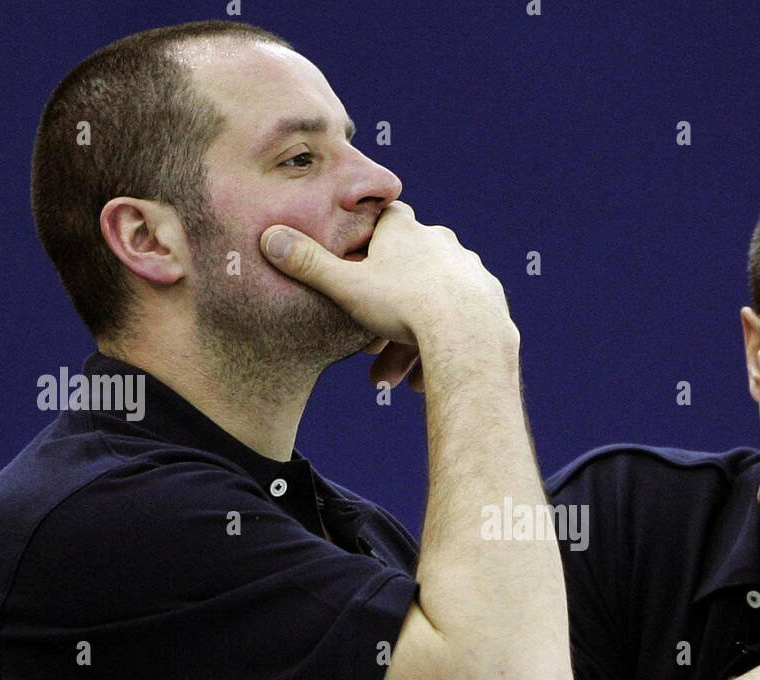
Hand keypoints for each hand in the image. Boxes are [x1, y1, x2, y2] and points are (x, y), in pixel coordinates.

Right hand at [260, 201, 513, 357]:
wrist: (469, 336)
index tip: (356, 265)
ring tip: (392, 379)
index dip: (367, 241)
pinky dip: (439, 349)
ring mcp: (470, 271)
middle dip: (383, 313)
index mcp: (406, 230)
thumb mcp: (345, 286)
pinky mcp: (491, 302)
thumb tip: (268, 237)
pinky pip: (459, 325)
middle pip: (405, 274)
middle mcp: (442, 243)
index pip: (384, 219)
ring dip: (408, 343)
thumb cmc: (403, 306)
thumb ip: (308, 263)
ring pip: (431, 305)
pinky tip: (422, 381)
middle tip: (367, 350)